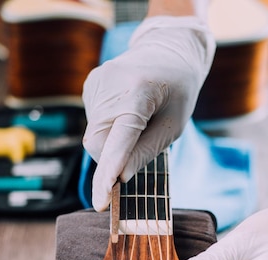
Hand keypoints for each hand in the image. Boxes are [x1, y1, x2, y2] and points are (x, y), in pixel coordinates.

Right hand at [82, 15, 214, 210]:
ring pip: (94, 137)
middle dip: (114, 159)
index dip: (110, 171)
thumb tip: (120, 178)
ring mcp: (96, 83)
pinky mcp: (90, 86)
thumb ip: (146, 151)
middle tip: (139, 148)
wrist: (168, 50)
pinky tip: (126, 111)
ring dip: (113, 142)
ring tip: (138, 119)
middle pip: (100, 144)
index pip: (120, 139)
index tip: (101, 202)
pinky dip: (108, 129)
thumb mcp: (174, 125)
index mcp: (140, 92)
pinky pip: (94, 123)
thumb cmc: (178, 91)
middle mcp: (111, 85)